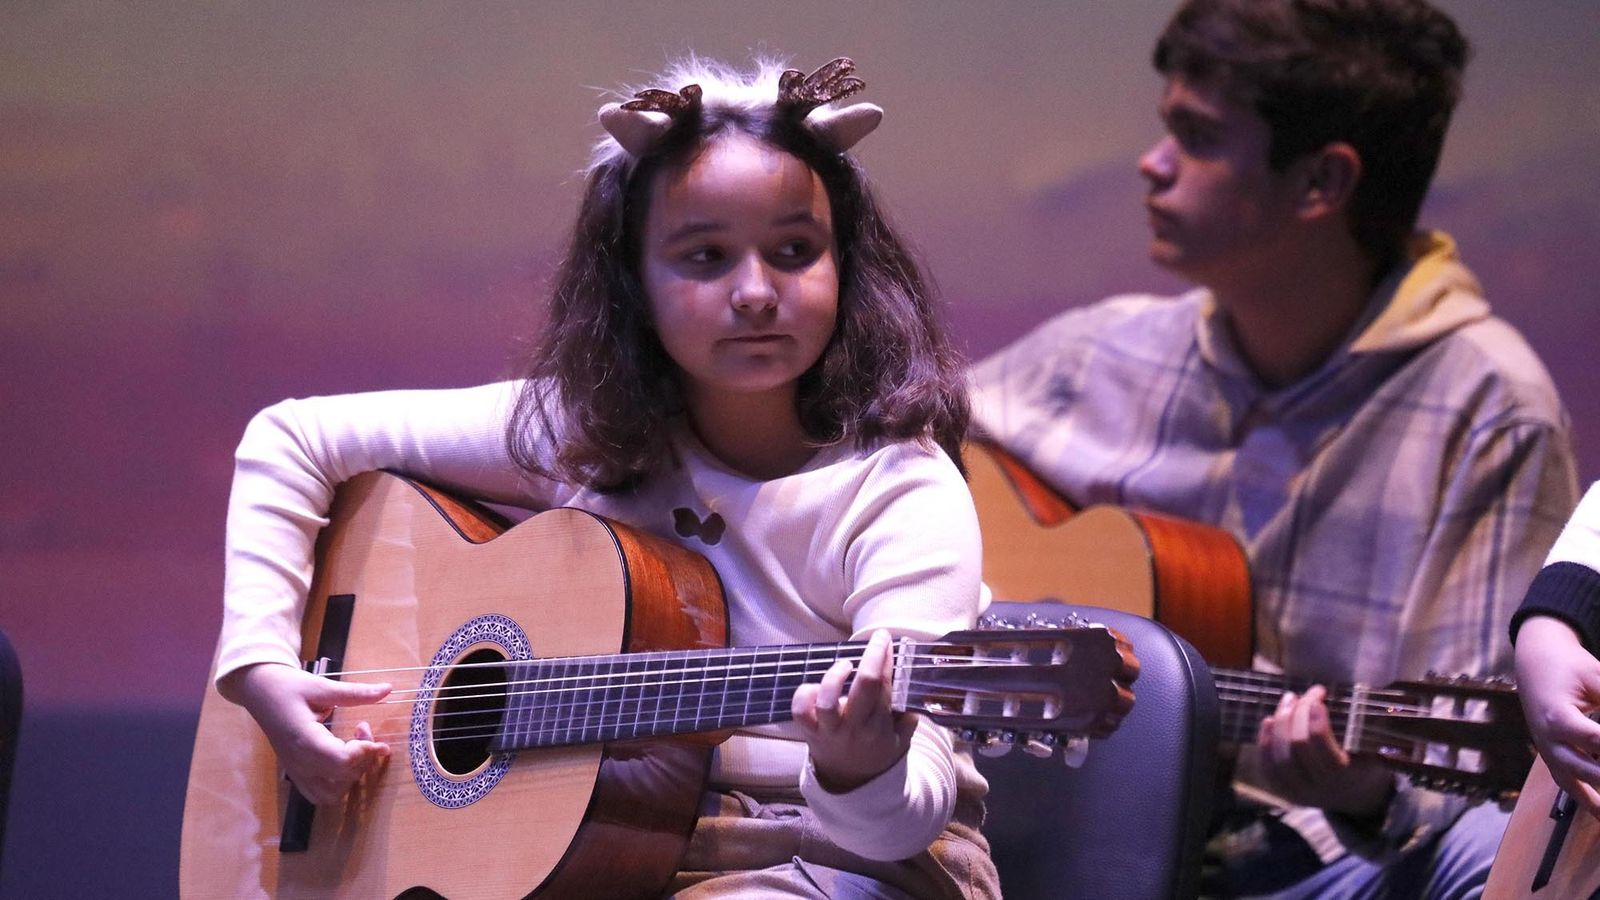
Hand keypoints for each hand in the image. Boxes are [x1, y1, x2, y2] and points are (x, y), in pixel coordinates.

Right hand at [219, 662, 391, 804]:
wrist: (258, 692)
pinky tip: (342, 759)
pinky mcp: (295, 773)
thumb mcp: (321, 686)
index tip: (369, 730)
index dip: (364, 751)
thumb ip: (355, 693)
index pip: (341, 761)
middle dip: (363, 757)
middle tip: (362, 728)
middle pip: (341, 778)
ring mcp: (295, 771)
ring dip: (352, 775)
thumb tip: (388, 689)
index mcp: (304, 739)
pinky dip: (337, 785)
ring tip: (354, 747)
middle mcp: (299, 762)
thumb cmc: (287, 687)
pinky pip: (318, 794)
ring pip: (332, 794)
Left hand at [791, 630, 917, 792]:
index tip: (886, 640)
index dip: (886, 660)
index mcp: (879, 728)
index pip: (885, 687)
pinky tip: (815, 686)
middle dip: (873, 657)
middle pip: (864, 687)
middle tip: (877, 639)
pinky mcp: (809, 731)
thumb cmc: (877, 754)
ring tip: (845, 665)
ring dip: (836, 677)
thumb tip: (913, 685)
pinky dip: (804, 694)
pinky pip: (800, 711)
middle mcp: (855, 728)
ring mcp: (830, 730)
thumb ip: (909, 716)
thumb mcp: (902, 741)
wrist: (850, 784)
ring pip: (828, 701)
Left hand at [1255, 685, 1393, 817]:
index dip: (1316, 720)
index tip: (1318, 698)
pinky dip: (1266, 741)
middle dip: (1298, 713)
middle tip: (1304, 694)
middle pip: (1297, 746)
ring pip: (1279, 755)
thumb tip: (1339, 695)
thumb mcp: (1372, 750)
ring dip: (1280, 722)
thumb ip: (1358, 728)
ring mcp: (1298, 791)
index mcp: (1345, 777)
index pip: (1323, 747)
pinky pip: (1267, 766)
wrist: (1354, 797)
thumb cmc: (1365, 765)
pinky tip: (1269, 720)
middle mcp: (1319, 788)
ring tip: (1288, 700)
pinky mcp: (1283, 791)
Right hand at [1516, 616, 1599, 815]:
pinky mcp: (1551, 758)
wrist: (1535, 663)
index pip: (1596, 741)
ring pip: (1577, 786)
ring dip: (1599, 801)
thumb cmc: (1569, 667)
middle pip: (1589, 771)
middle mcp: (1550, 741)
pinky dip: (1590, 803)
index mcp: (1558, 718)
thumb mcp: (1596, 676)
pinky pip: (1570, 787)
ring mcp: (1548, 753)